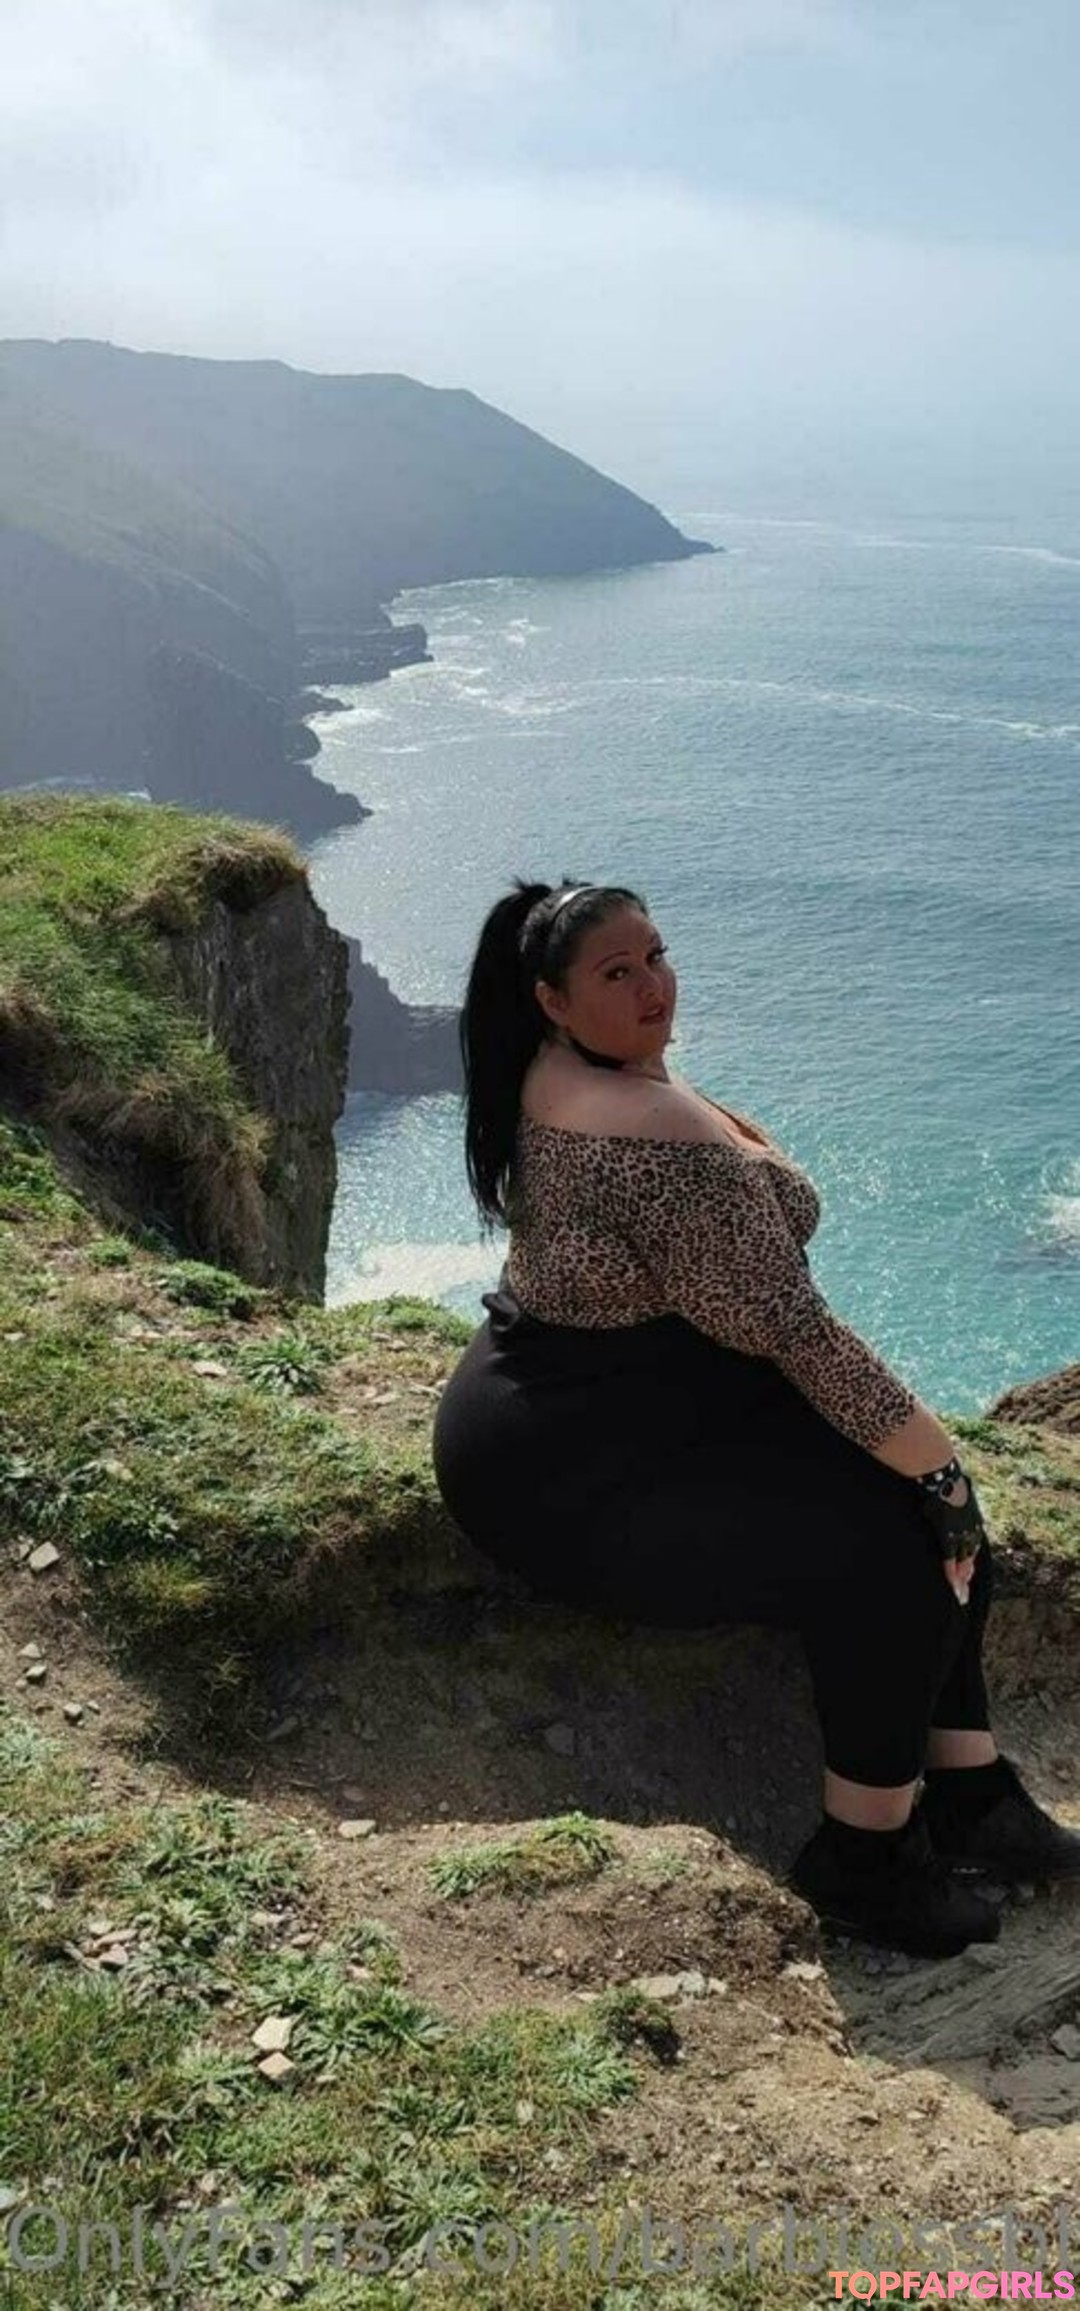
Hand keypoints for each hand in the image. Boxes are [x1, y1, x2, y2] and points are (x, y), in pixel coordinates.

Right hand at [913, 1457, 987, 1602]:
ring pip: (962, 1563)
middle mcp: (970, 1528)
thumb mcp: (950, 1488)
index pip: (972, 1545)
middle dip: (966, 1575)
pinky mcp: (948, 1534)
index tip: (967, 1573)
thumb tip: (938, 1490)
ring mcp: (961, 1532)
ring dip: (961, 1581)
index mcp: (972, 1518)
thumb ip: (948, 1496)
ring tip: (959, 1597)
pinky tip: (952, 1588)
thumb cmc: (941, 1475)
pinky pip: (950, 1560)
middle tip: (964, 1593)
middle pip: (970, 1558)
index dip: (968, 1560)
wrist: (940, 1469)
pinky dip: (951, 1575)